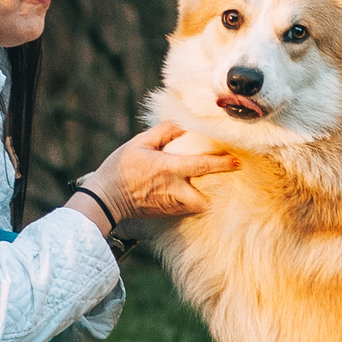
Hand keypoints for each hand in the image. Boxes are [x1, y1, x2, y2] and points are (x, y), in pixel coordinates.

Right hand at [72, 122, 237, 228]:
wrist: (105, 199)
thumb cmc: (120, 168)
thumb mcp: (139, 143)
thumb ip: (162, 133)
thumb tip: (180, 127)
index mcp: (168, 168)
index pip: (202, 165)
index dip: (222, 163)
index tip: (236, 160)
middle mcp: (173, 190)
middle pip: (204, 199)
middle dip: (215, 193)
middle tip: (221, 182)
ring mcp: (169, 205)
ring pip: (196, 206)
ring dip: (201, 198)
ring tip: (201, 188)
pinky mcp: (164, 214)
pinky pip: (183, 210)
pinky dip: (188, 203)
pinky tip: (184, 194)